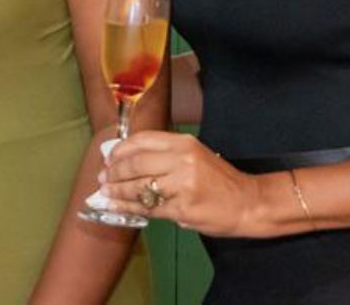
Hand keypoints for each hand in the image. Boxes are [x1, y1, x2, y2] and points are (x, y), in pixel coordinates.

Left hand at [98, 131, 268, 236]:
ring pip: (138, 188)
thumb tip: (126, 160)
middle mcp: (181, 160)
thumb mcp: (193, 155)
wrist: (247, 203)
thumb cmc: (218, 180)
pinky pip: (147, 208)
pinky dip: (128, 208)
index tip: (108, 158)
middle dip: (114, 172)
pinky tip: (118, 208)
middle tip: (102, 179)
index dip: (120, 150)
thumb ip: (163, 156)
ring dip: (117, 192)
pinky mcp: (181, 209)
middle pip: (135, 164)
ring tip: (105, 194)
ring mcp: (181, 185)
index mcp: (183, 143)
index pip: (141, 141)